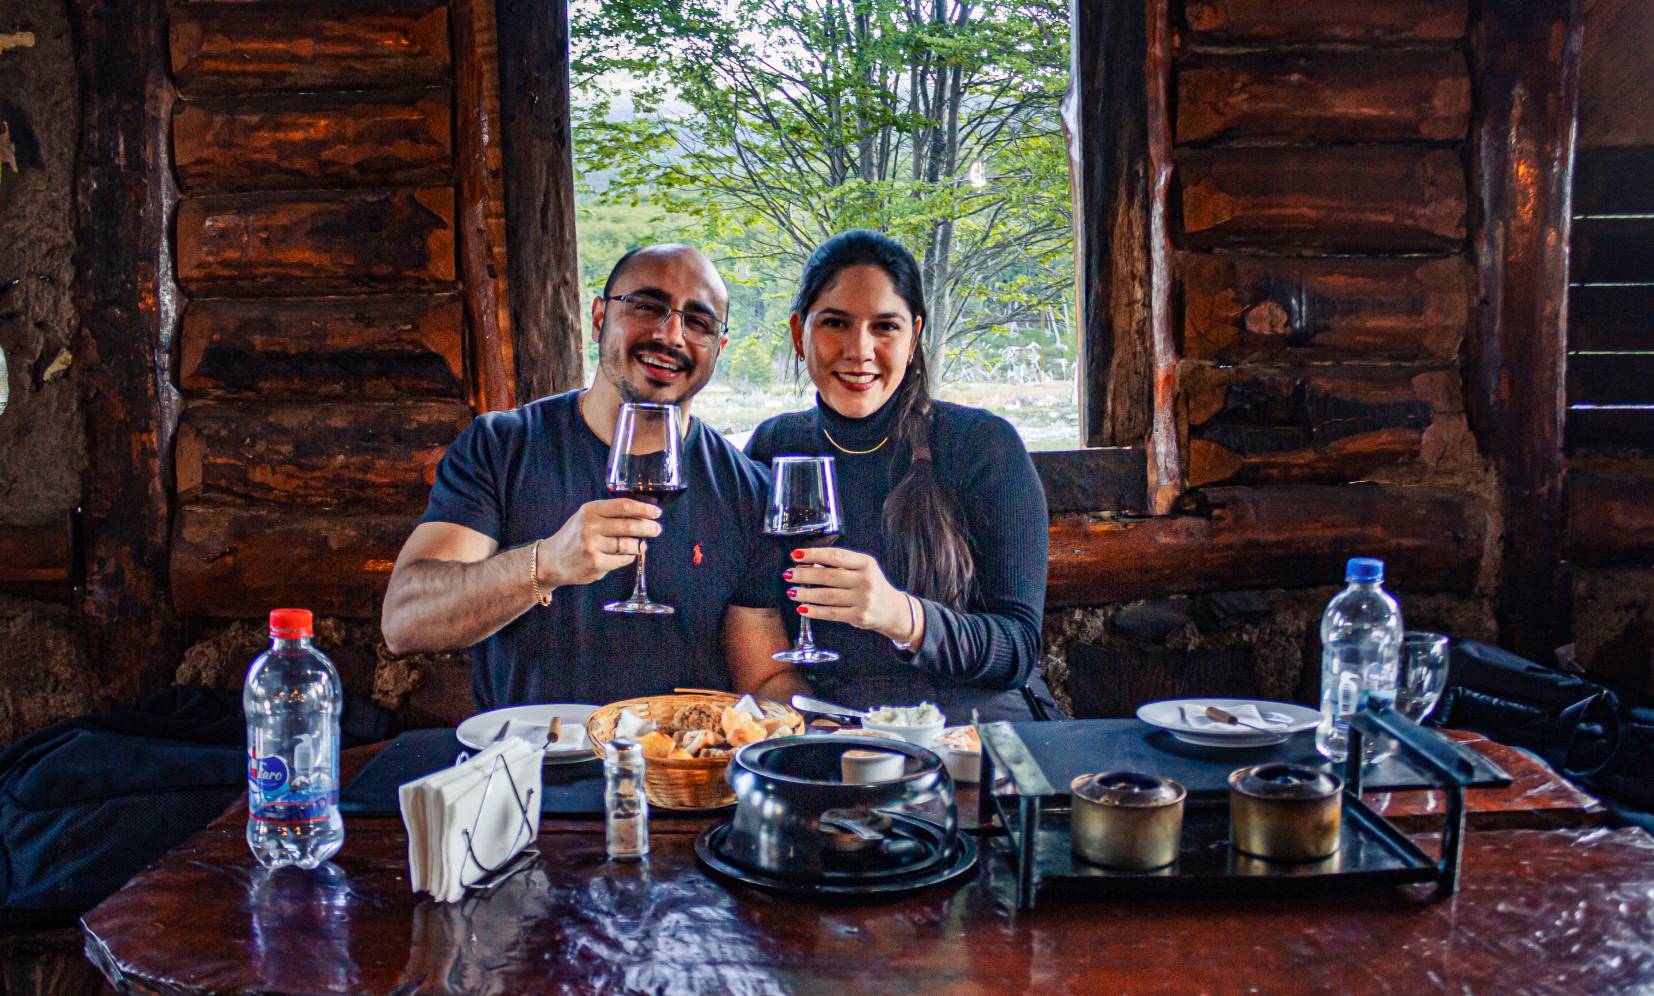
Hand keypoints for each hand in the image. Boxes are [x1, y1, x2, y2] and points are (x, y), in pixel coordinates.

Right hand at [537, 499, 660, 587]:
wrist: (552, 560)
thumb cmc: (575, 536)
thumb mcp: (587, 517)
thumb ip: (610, 514)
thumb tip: (644, 516)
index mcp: (590, 510)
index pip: (624, 506)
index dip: (644, 509)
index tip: (657, 512)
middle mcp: (590, 526)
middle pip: (630, 525)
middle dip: (649, 528)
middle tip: (657, 529)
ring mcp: (592, 546)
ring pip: (629, 544)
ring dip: (638, 545)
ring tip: (638, 544)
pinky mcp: (596, 564)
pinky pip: (623, 560)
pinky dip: (629, 557)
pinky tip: (626, 555)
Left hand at [783, 546, 914, 642]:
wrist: (892, 609)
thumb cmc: (871, 585)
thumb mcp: (862, 569)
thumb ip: (840, 565)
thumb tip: (806, 564)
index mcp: (865, 563)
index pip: (835, 556)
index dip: (813, 554)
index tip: (796, 555)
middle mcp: (866, 580)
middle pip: (828, 576)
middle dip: (804, 575)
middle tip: (788, 574)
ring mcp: (863, 600)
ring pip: (828, 596)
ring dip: (806, 594)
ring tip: (791, 592)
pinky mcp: (859, 616)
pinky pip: (832, 613)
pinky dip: (815, 611)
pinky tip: (802, 608)